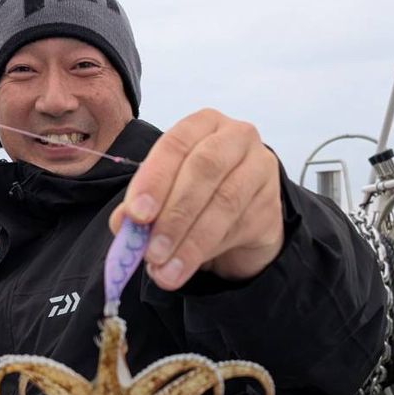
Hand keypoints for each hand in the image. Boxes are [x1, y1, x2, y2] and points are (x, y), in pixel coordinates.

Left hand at [109, 109, 283, 288]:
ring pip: (225, 201)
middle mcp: (236, 137)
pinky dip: (208, 250)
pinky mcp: (272, 202)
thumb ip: (140, 207)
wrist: (242, 219)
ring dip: (190, 241)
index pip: (175, 144)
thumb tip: (121, 222)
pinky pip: (240, 226)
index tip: (136, 215)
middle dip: (173, 214)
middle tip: (150, 251)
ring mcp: (260, 167)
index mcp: (202, 124)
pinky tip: (186, 267)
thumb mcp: (163, 198)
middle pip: (204, 169)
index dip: (154, 180)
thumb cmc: (197, 197)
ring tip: (165, 270)